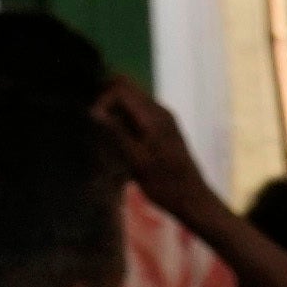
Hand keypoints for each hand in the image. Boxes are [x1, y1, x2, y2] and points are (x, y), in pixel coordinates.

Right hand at [89, 79, 211, 221]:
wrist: (193, 199)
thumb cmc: (165, 184)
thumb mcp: (137, 160)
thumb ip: (116, 133)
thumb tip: (94, 111)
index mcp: (154, 116)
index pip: (121, 88)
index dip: (102, 99)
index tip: (93, 120)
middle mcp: (160, 110)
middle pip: (127, 87)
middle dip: (106, 97)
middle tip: (92, 118)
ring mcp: (164, 117)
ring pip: (132, 98)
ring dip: (114, 107)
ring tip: (102, 129)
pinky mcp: (164, 127)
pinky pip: (139, 111)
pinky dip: (124, 117)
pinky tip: (117, 136)